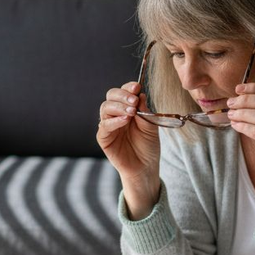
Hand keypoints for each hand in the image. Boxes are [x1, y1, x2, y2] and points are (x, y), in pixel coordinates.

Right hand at [97, 82, 161, 217]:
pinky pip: (104, 126)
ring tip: (131, 111)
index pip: (123, 92)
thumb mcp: (151, 125)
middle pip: (111, 96)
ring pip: (105, 108)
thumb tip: (140, 94)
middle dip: (122, 95)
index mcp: (127, 109)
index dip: (128, 87)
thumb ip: (144, 111)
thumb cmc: (148, 147)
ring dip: (118, 107)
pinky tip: (125, 120)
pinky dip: (114, 121)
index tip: (137, 87)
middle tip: (133, 101)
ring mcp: (109, 126)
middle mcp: (116, 115)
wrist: (145, 167)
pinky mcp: (104, 138)